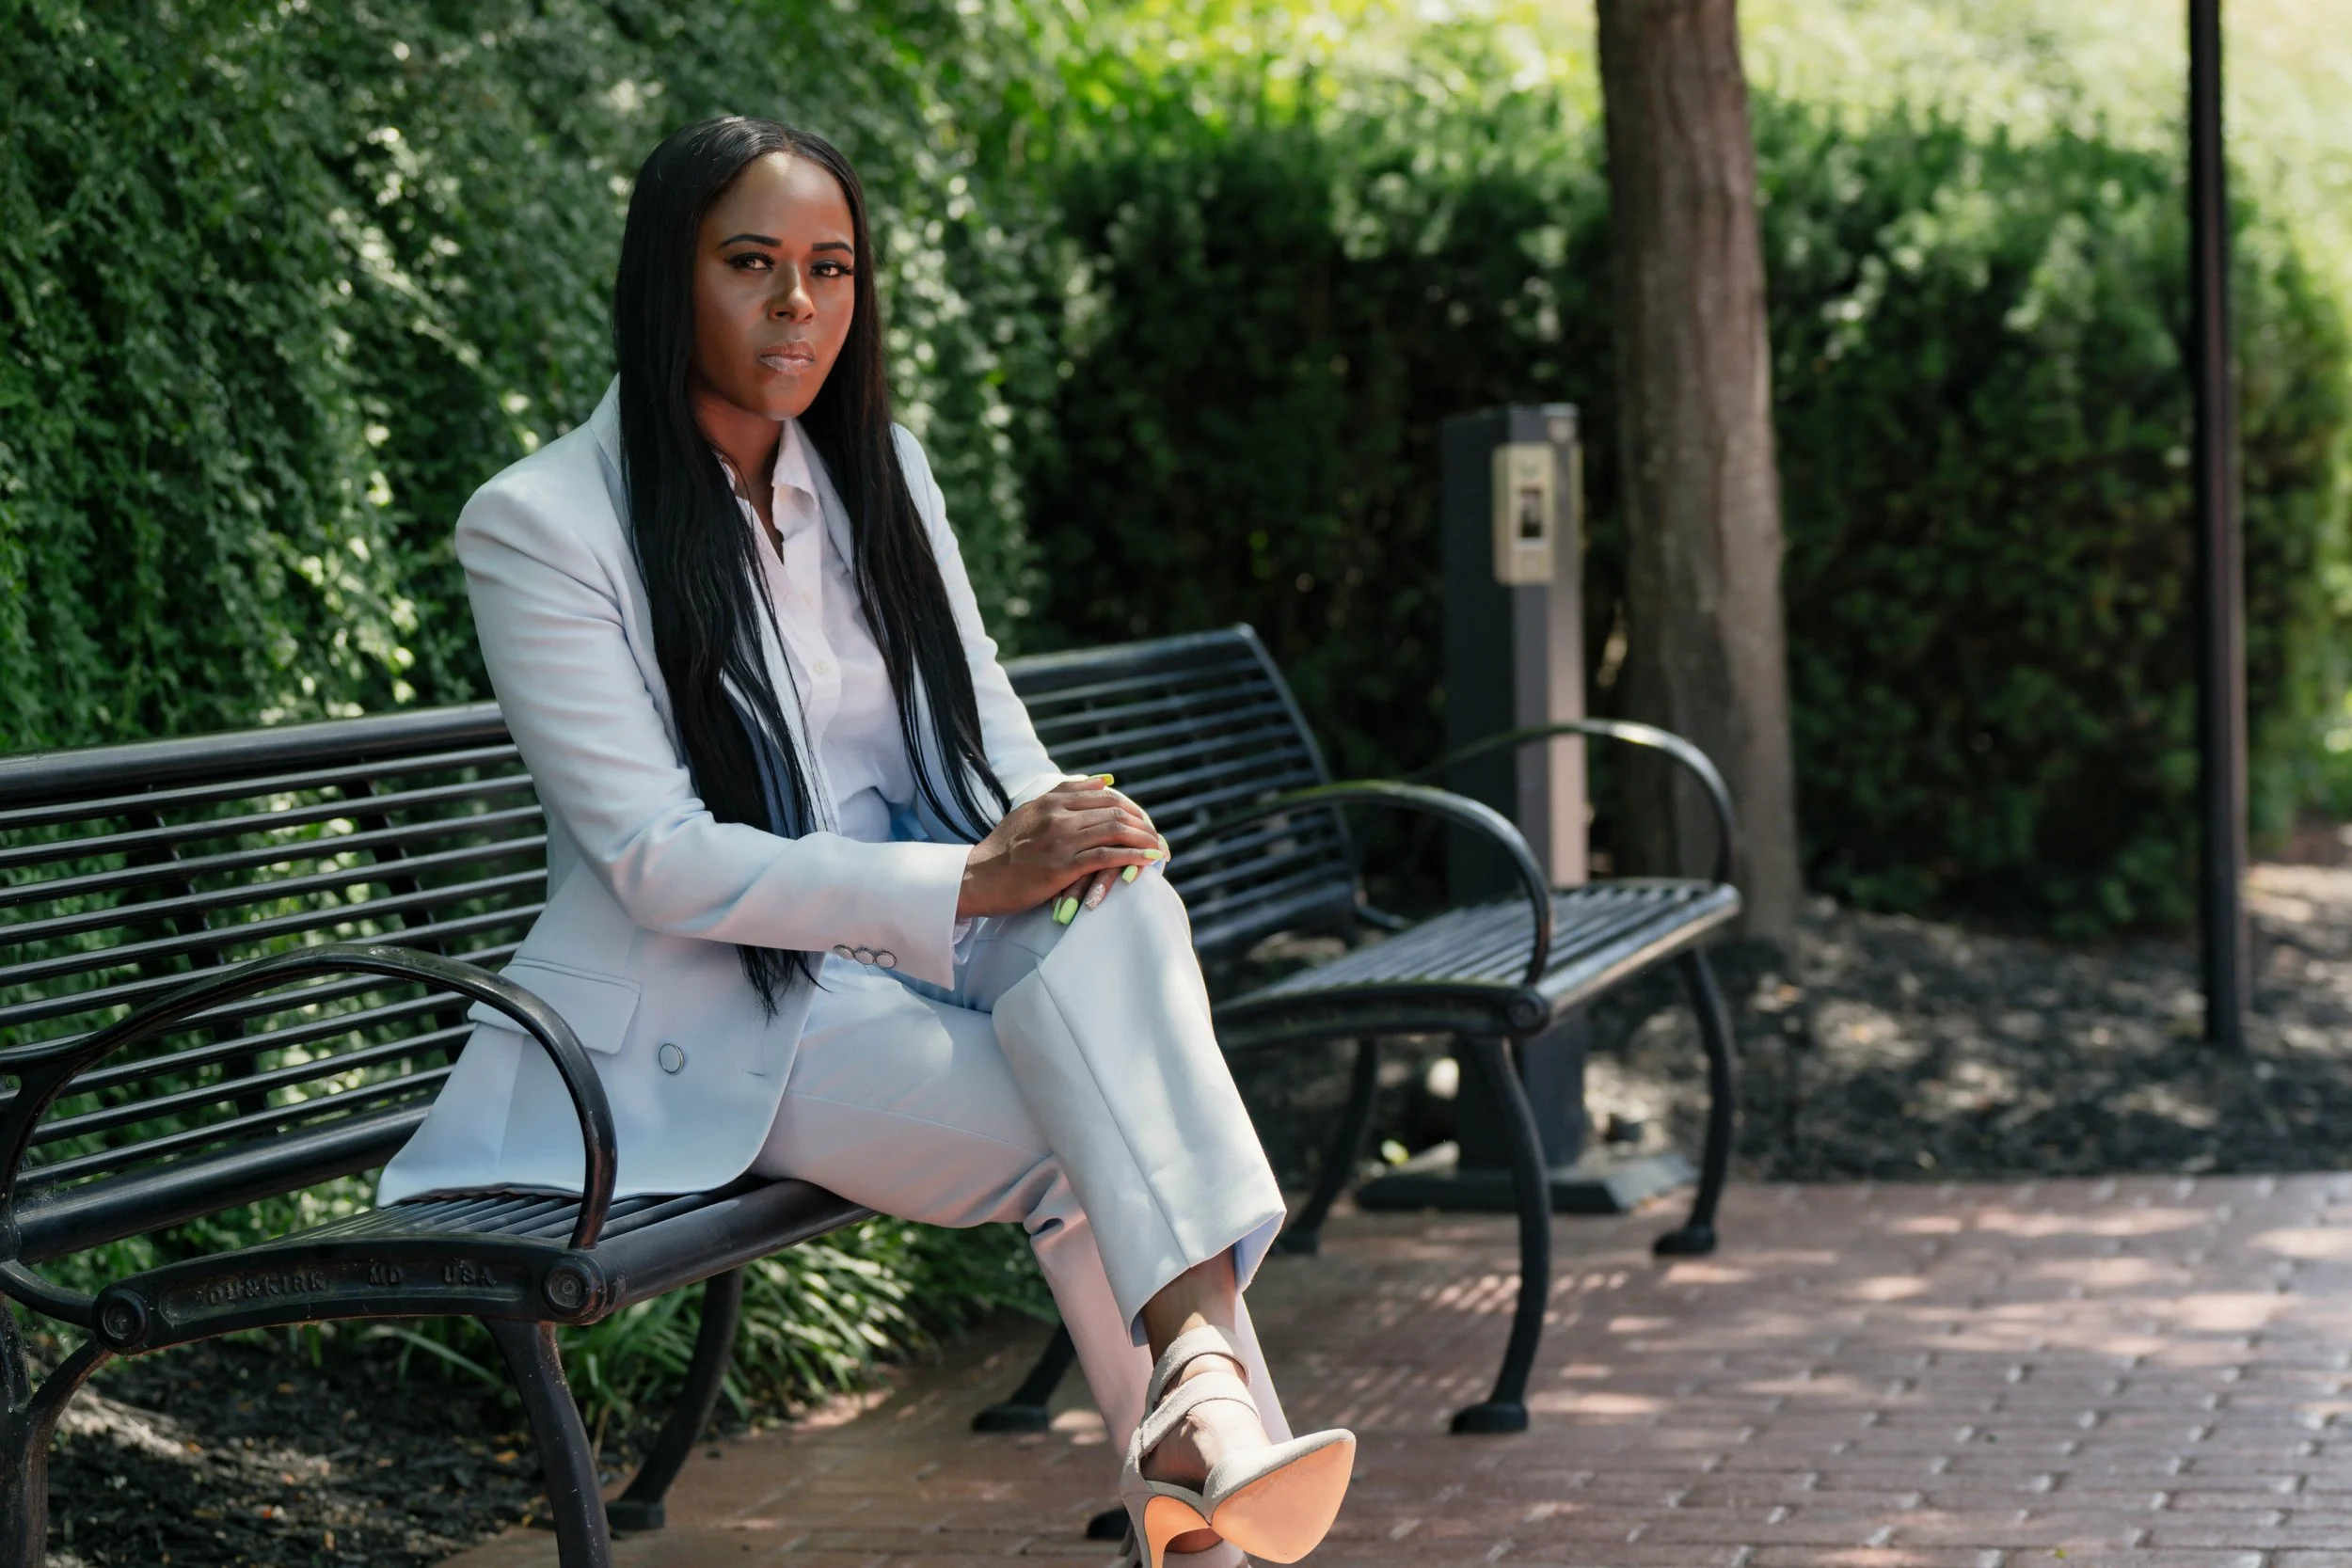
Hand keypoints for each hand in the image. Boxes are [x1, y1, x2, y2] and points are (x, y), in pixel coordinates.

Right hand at [957, 776, 1168, 920]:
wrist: (976, 878)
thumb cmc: (1002, 851)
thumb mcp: (1030, 812)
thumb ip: (1065, 794)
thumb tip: (1104, 780)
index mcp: (1052, 800)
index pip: (1105, 796)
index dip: (1132, 809)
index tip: (1145, 822)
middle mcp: (1058, 814)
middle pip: (1115, 811)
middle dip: (1143, 825)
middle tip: (1159, 839)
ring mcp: (1060, 839)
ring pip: (1115, 830)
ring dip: (1144, 840)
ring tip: (1160, 851)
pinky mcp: (1061, 866)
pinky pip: (1106, 856)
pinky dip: (1132, 857)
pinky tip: (1148, 861)